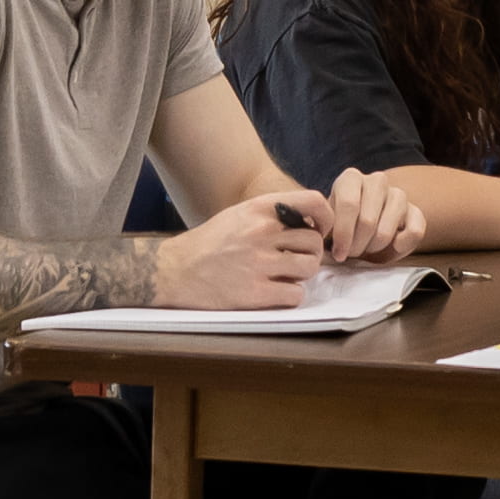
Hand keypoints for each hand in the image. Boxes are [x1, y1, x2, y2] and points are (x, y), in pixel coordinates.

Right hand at [157, 189, 332, 308]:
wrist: (174, 271)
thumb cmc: (208, 243)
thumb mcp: (239, 214)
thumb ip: (271, 214)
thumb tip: (308, 221)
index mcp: (259, 209)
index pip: (313, 202)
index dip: (326, 218)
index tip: (320, 230)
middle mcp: (262, 232)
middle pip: (314, 241)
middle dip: (311, 253)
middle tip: (297, 260)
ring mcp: (260, 263)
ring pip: (310, 268)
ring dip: (302, 275)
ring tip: (285, 276)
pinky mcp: (256, 292)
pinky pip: (295, 294)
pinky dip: (290, 296)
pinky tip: (275, 292)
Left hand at [319, 169, 429, 267]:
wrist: (362, 231)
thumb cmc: (341, 228)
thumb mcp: (327, 224)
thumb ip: (322, 226)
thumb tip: (320, 234)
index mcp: (350, 178)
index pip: (349, 205)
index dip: (343, 234)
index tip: (338, 253)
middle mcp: (376, 180)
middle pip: (367, 220)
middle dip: (357, 245)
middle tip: (351, 254)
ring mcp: (398, 194)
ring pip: (388, 227)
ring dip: (375, 247)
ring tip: (367, 249)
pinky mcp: (415, 211)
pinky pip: (415, 230)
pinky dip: (403, 245)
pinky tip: (393, 247)